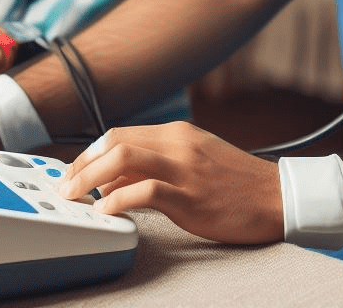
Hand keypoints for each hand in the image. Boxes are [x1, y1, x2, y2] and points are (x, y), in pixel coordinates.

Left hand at [57, 122, 282, 244]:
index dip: (89, 152)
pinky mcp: (190, 197)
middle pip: (115, 142)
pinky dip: (118, 199)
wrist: (277, 196)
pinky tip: (106, 210)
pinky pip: (145, 191)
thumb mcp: (197, 159)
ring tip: (75, 196)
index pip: (120, 133)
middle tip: (65, 185)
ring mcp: (184, 169)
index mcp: (178, 133)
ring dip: (90, 178)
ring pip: (123, 159)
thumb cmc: (237, 182)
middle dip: (82, 164)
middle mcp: (178, 144)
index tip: (73, 170)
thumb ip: (159, 162)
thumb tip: (117, 177)